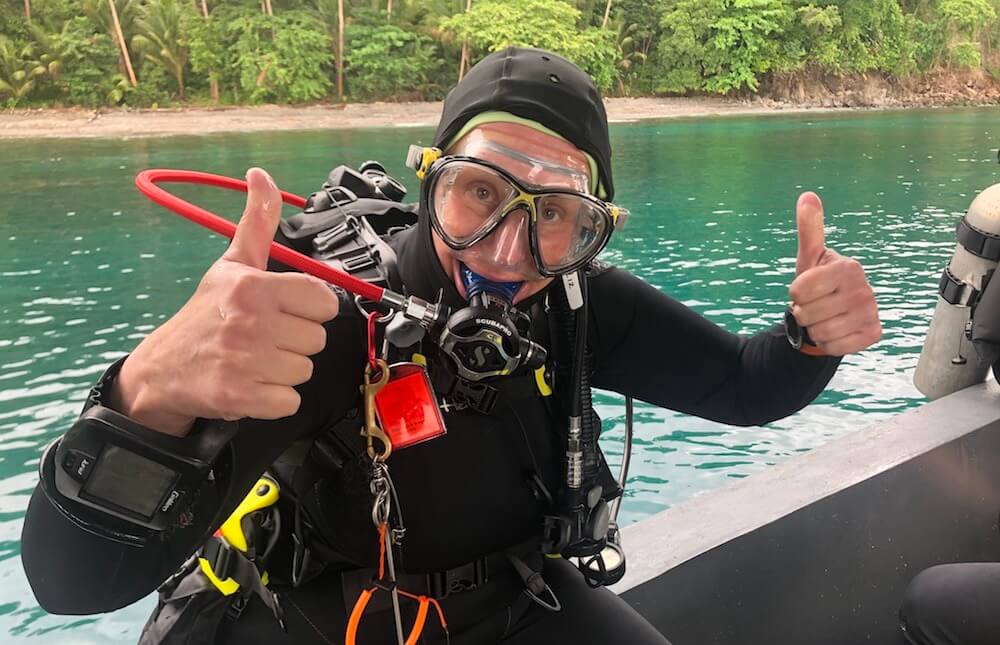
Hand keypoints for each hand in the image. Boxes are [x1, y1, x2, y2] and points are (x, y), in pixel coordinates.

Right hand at [112, 168, 339, 435]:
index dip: (308, 309)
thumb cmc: (205, 315)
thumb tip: (261, 176)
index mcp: (254, 287)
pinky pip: (289, 401)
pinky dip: (274, 399)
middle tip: (263, 338)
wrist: (163, 369)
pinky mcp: (241, 397)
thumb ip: (256, 222)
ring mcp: (245, 361)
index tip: (285, 311)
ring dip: (283, 370)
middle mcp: (251, 322)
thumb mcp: (232, 265)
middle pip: (317, 339)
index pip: (324, 302)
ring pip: (304, 370)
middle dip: (295, 341)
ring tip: (254, 360)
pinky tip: (251, 383)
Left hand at [788, 192, 880, 356]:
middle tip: (815, 306)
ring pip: (820, 332)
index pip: (799, 291)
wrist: (833, 312)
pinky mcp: (873, 334)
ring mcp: (871, 312)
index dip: (795, 295)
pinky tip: (835, 331)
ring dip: (815, 329)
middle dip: (804, 313)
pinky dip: (828, 343)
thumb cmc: (818, 283)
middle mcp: (864, 289)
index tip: (806, 290)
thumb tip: (807, 196)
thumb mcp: (810, 257)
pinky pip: (835, 347)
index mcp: (849, 267)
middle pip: (807, 313)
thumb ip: (809, 229)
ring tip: (824, 318)